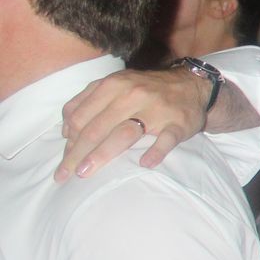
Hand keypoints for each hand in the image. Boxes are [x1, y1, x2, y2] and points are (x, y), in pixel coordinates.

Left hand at [57, 66, 214, 179]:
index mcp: (113, 85)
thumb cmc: (146, 89)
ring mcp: (157, 109)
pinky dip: (156, 152)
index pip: (81, 116)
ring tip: (86, 172)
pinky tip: (145, 163)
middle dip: (77, 153)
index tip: (65, 160)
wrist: (193, 85)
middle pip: (97, 128)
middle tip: (66, 174)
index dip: (68, 140)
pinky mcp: (178, 123)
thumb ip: (87, 101)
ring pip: (124, 133)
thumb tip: (65, 132)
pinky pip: (166, 140)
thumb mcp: (115, 84)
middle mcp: (132, 94)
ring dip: (102, 154)